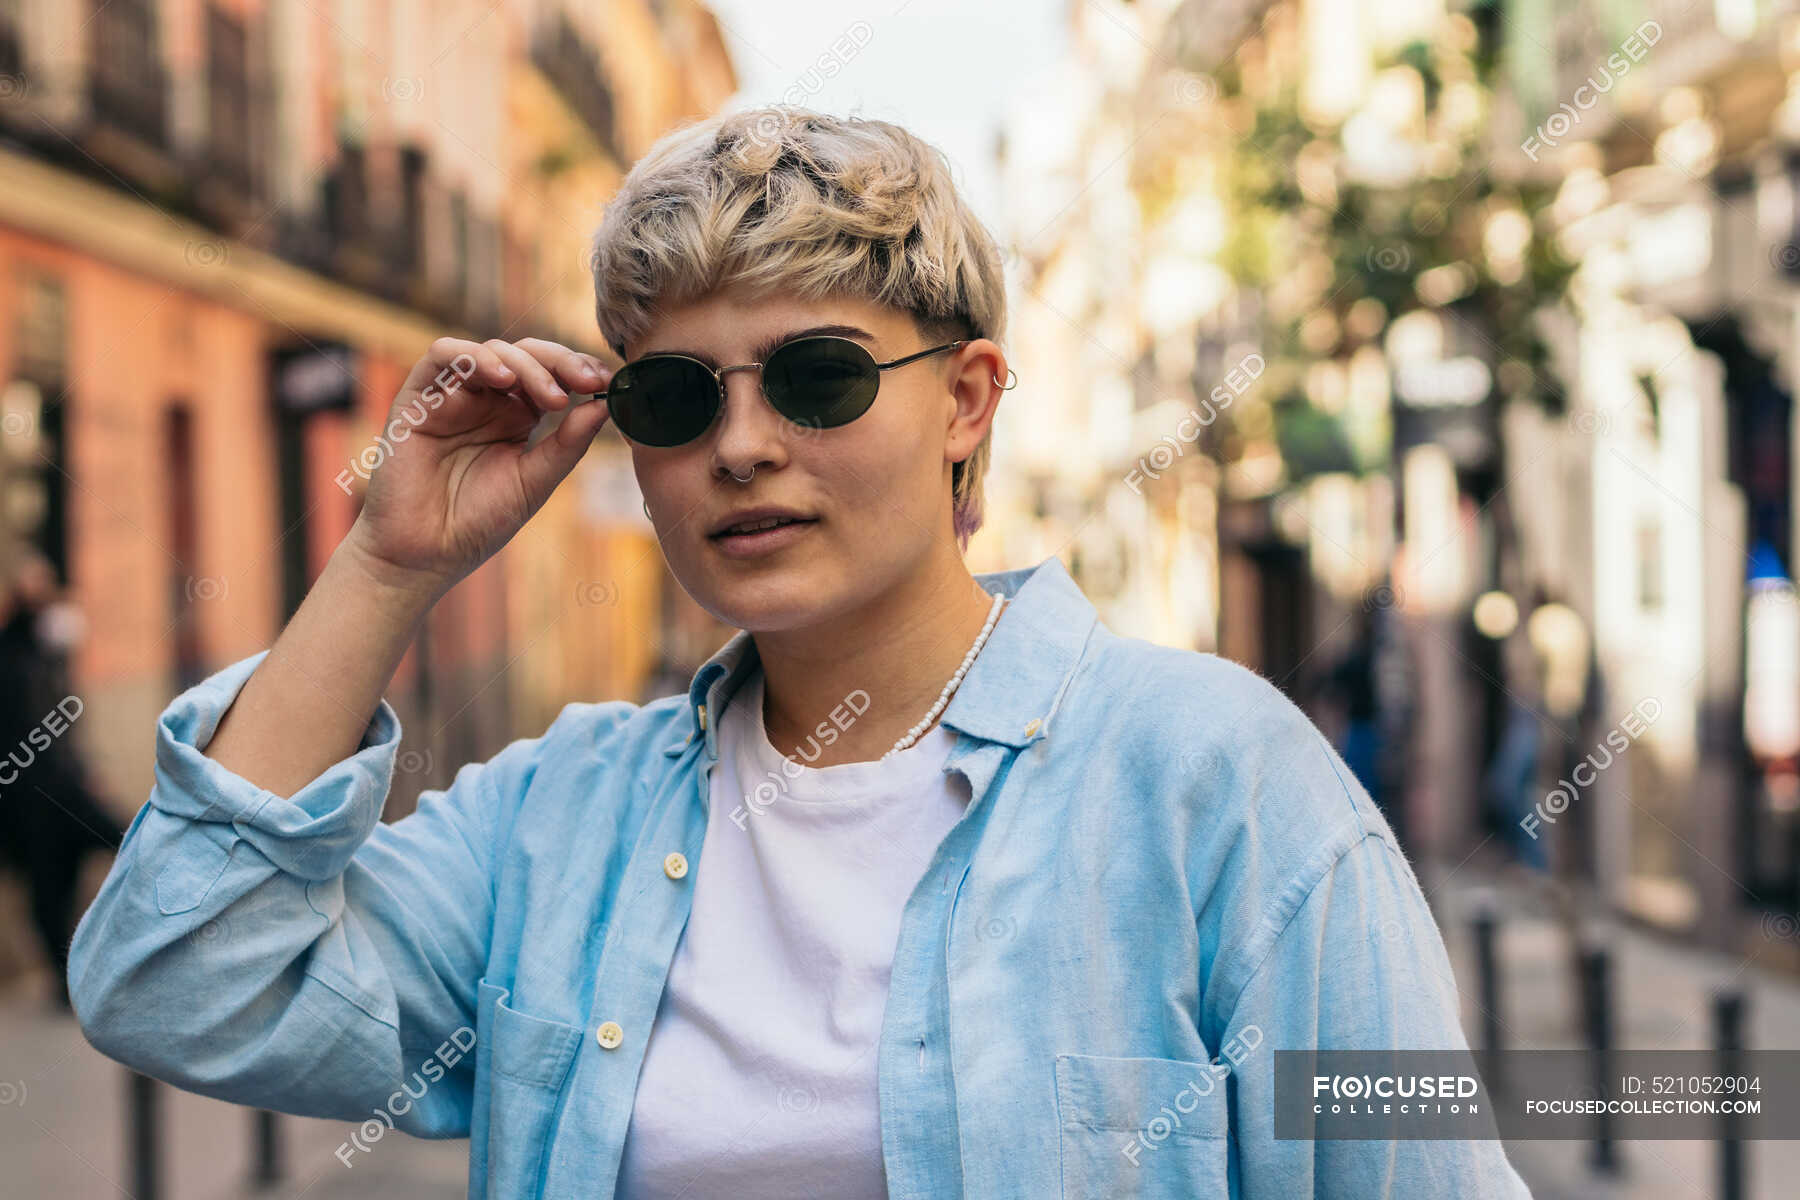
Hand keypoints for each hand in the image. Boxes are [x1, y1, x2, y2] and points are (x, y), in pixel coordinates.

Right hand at [342, 336, 611, 594]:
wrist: (424, 554)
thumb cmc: (479, 522)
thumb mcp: (535, 480)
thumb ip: (569, 443)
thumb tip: (606, 405)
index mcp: (516, 416)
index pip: (550, 375)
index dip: (578, 370)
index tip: (606, 382)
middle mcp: (485, 400)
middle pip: (526, 356)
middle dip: (561, 362)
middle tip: (588, 383)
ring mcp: (452, 396)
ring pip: (491, 351)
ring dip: (527, 365)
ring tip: (552, 398)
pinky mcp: (417, 397)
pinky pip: (442, 355)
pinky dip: (475, 356)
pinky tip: (503, 378)